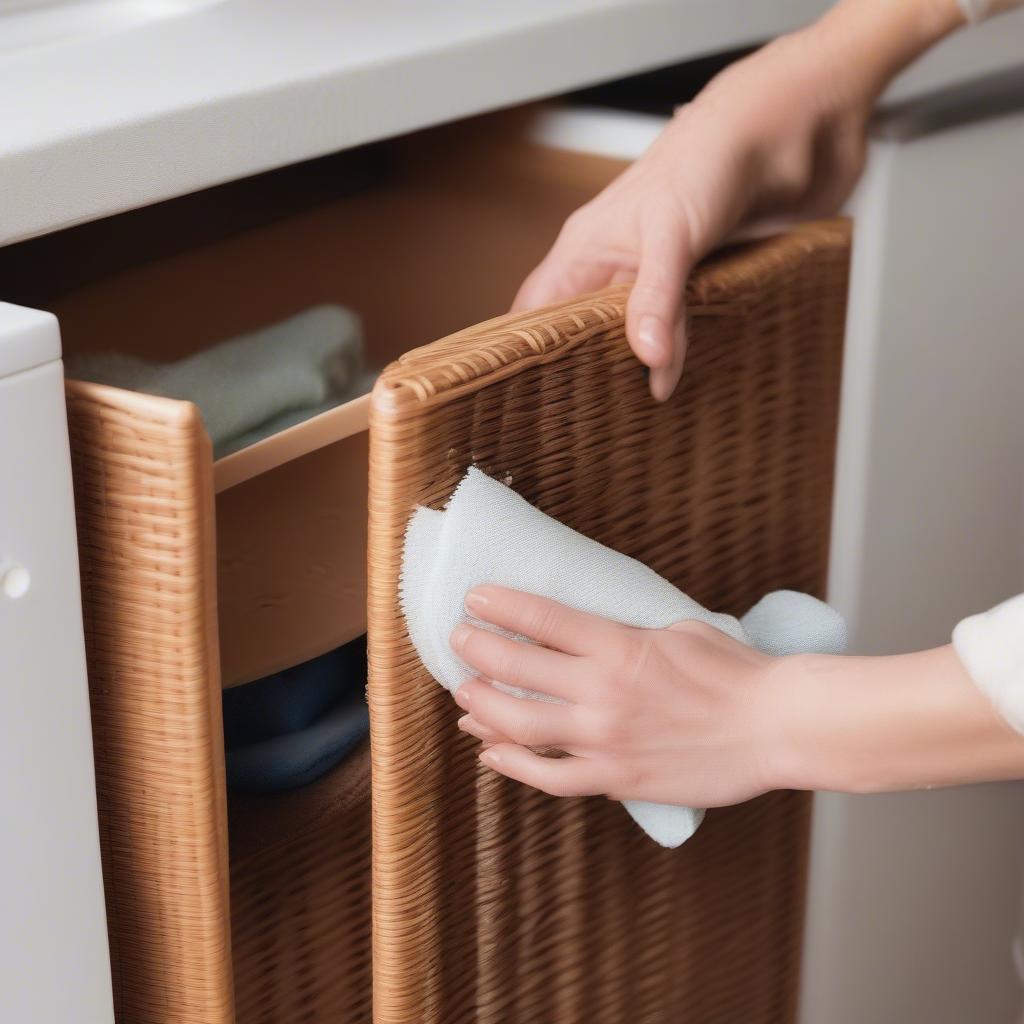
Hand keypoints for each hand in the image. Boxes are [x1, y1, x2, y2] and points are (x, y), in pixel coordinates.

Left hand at [449, 586, 1023, 807]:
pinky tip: (492, 754)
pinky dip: (515, 766)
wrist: (775, 726)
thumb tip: (591, 637)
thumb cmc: (735, 672)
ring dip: (483, 708)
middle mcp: (603, 692)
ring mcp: (606, 739)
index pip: (543, 619)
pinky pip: (552, 777)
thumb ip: (628, 634)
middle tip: (458, 641)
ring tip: (463, 696)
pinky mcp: (617, 778)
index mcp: (620, 647)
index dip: (502, 606)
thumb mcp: (680, 630)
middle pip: (519, 669)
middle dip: (478, 651)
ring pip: (523, 725)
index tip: (476, 598)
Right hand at [512, 0, 962, 400]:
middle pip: (581, 333)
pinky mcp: (697, 285)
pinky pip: (678, 332)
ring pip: (631, 337)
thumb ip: (656, 298)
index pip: (536, 311)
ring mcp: (656, 278)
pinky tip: (679, 385)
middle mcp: (614, 266)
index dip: (526, 353)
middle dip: (582, 372)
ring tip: (630, 417)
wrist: (785, 130)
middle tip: (580, 423)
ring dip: (636, 370)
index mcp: (585, 249)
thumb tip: (647, 359)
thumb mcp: (671, 233)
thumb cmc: (710, 157)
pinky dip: (678, 358)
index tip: (525, 399)